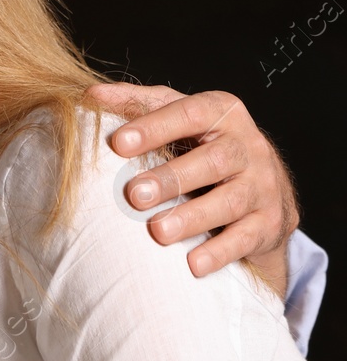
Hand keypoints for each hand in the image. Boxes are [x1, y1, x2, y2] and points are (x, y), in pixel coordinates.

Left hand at [88, 83, 296, 291]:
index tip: (118, 143)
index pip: (189, 113)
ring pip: (230, 201)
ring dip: (192, 218)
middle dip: (172, 178)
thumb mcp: (179, 114)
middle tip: (134, 194)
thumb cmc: (204, 144)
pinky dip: (220, 252)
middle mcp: (248, 146)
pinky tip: (193, 264)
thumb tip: (91, 95)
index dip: (154, 127)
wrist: (266, 187)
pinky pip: (246, 238)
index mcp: (223, 113)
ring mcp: (262, 186)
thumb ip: (139, 104)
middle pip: (213, 160)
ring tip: (157, 231)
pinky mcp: (269, 222)